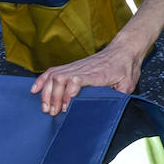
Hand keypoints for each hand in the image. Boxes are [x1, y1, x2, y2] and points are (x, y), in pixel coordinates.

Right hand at [31, 33, 146, 114]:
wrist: (123, 51)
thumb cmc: (126, 68)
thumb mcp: (128, 84)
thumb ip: (119, 96)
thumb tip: (111, 107)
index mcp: (98, 74)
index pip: (77, 79)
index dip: (69, 93)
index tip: (67, 107)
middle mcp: (83, 69)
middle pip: (61, 79)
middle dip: (53, 98)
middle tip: (53, 112)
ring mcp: (76, 67)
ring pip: (54, 76)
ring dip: (47, 93)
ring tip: (46, 108)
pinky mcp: (72, 66)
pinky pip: (52, 71)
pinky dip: (42, 80)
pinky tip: (35, 90)